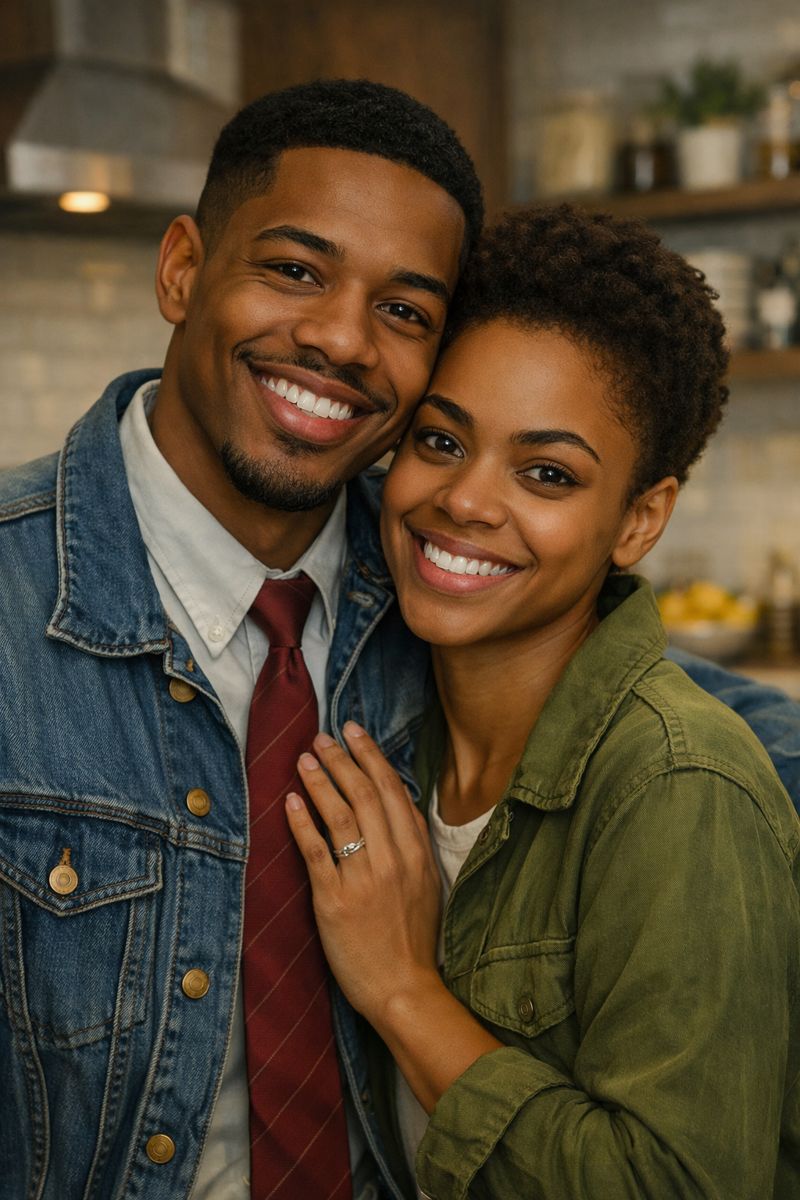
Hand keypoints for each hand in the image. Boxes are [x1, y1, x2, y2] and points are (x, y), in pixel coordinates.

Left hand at [286, 721, 442, 1025]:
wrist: (404, 988)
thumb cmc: (414, 939)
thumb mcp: (427, 884)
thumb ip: (413, 843)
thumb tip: (397, 803)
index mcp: (417, 853)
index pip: (393, 791)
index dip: (372, 757)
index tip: (355, 733)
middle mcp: (393, 859)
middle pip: (365, 795)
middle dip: (342, 760)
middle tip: (323, 737)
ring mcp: (363, 879)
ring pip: (340, 816)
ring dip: (321, 782)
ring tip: (304, 759)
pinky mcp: (335, 900)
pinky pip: (316, 851)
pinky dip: (302, 821)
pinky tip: (291, 801)